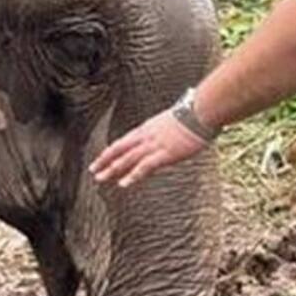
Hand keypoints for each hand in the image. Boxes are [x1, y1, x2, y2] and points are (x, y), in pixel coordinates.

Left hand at [90, 108, 207, 187]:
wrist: (202, 111)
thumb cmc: (194, 113)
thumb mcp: (174, 121)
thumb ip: (166, 129)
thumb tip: (170, 134)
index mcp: (148, 128)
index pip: (124, 141)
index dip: (111, 151)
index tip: (101, 159)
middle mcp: (146, 136)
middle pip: (120, 149)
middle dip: (105, 160)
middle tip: (93, 170)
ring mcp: (154, 145)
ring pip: (127, 158)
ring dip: (112, 169)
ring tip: (100, 178)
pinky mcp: (164, 154)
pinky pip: (144, 167)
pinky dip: (132, 176)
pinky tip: (123, 184)